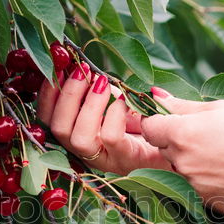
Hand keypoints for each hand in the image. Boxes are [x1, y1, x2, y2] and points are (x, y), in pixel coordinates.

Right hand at [37, 64, 171, 174]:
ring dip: (89, 105)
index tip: (57, 69)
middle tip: (83, 71)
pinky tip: (124, 100)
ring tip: (103, 82)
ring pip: (79, 139)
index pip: (46, 120)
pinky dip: (113, 115)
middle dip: (68, 96)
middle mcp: (85, 152)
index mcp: (75, 135)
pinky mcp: (127, 160)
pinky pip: (111, 138)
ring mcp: (105, 160)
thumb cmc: (145, 116)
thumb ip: (98, 85)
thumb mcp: (118, 97)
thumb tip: (80, 63)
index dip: (47, 95)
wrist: (178, 143)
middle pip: (57, 130)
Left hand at [141, 87, 223, 211]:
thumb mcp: (223, 109)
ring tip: (223, 150)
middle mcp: (181, 161)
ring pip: (178, 164)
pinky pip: (193, 181)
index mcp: (182, 133)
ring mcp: (191, 183)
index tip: (176, 117)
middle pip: (162, 146)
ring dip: (190, 156)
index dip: (159, 119)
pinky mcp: (203, 198)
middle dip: (176, 138)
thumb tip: (155, 95)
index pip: (149, 126)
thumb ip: (184, 105)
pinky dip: (204, 173)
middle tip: (208, 132)